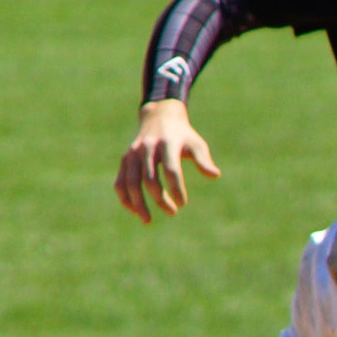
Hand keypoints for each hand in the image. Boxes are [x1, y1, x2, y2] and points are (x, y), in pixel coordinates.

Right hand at [114, 99, 218, 223]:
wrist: (159, 116)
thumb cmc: (182, 135)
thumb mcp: (196, 144)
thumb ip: (203, 160)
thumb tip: (215, 175)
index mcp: (167, 143)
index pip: (171, 170)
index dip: (176, 189)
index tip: (183, 203)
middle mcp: (148, 148)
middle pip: (150, 179)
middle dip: (160, 199)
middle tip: (173, 212)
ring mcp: (134, 153)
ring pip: (131, 182)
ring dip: (138, 203)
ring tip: (147, 220)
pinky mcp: (125, 159)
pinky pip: (121, 181)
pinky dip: (125, 197)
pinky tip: (135, 211)